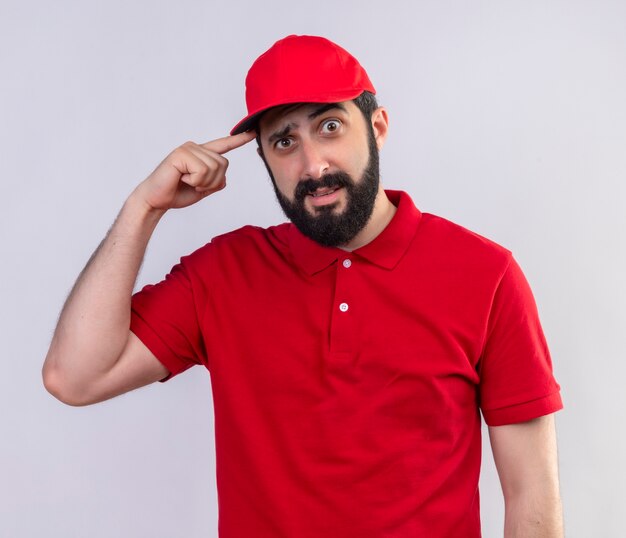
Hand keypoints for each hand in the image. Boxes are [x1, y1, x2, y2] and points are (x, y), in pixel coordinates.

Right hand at [134, 130, 256, 211]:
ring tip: (188, 182)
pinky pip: (202, 170)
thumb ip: (216, 182)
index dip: (238, 140)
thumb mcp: (203, 189)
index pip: (223, 145)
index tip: (253, 132)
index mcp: (202, 155)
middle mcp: (196, 148)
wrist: (157, 200)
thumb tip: (223, 178)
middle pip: (224, 164)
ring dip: (203, 183)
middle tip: (195, 185)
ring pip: (214, 168)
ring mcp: (188, 149)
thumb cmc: (177, 193)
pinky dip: (195, 181)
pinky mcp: (181, 154)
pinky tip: (182, 178)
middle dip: (213, 182)